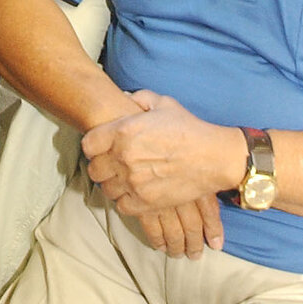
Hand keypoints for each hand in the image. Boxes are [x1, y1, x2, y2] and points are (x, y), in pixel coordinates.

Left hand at [83, 91, 227, 251]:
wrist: (213, 157)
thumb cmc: (189, 128)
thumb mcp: (163, 104)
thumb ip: (139, 98)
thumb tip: (124, 98)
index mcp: (124, 131)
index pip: (88, 144)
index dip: (94, 146)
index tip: (101, 148)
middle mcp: (124, 157)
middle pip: (94, 169)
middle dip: (101, 166)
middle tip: (113, 165)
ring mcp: (133, 182)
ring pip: (106, 189)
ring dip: (113, 184)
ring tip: (125, 179)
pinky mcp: (145, 202)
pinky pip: (122, 205)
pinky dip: (126, 200)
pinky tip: (135, 192)